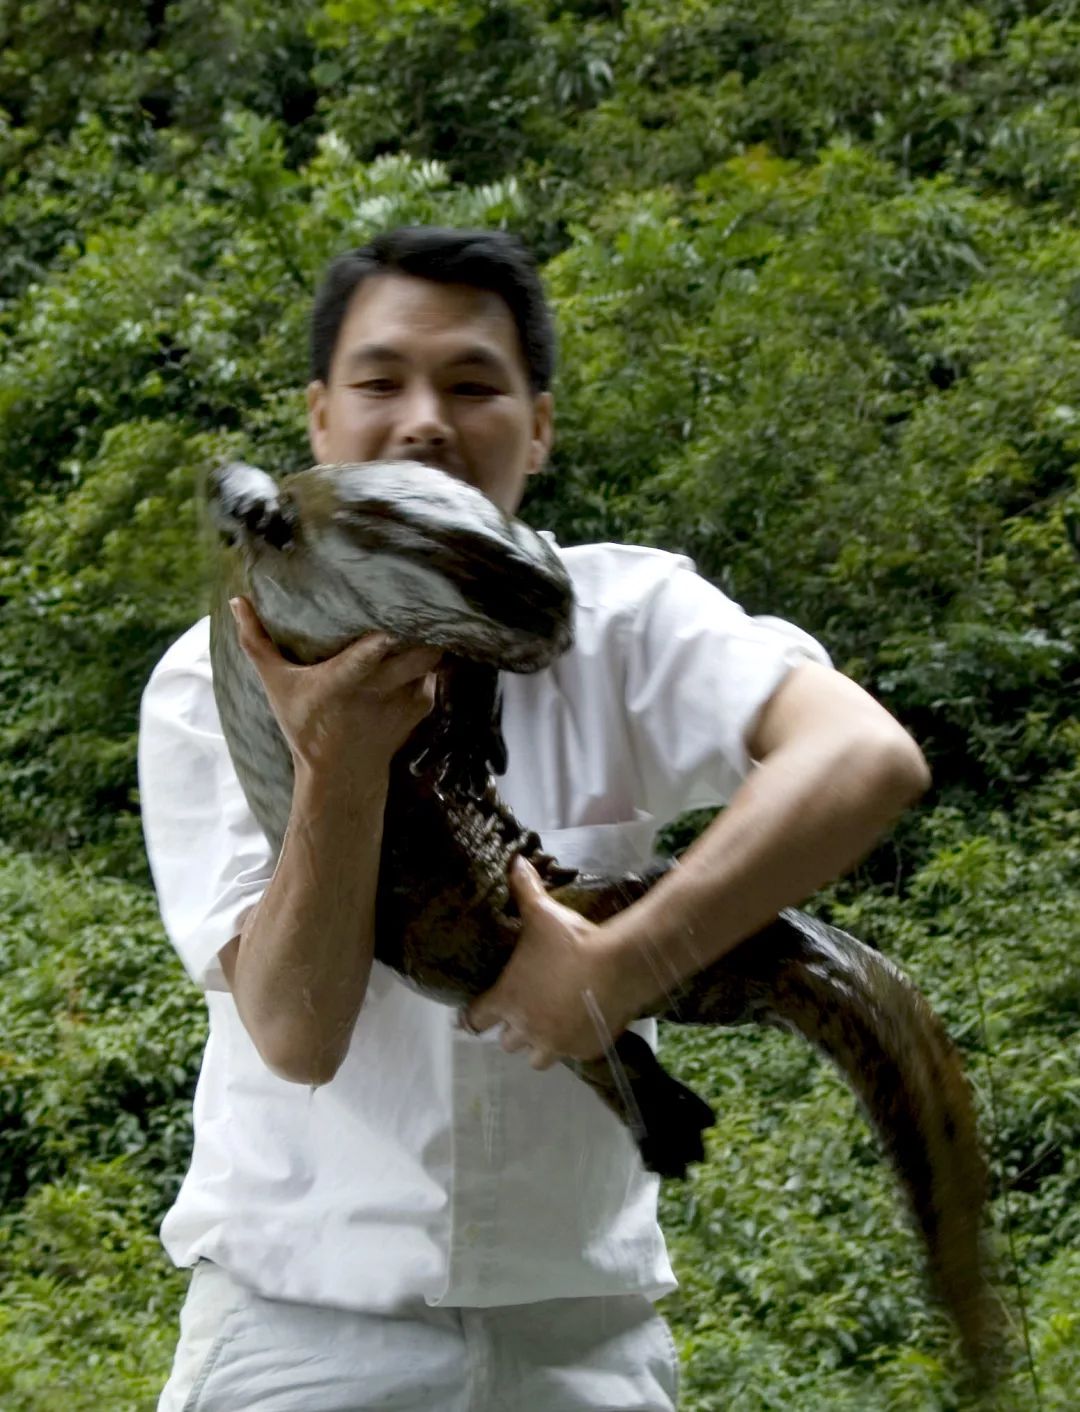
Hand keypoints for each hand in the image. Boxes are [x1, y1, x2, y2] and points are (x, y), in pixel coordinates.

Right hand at [230, 596, 440, 777]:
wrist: (341, 774)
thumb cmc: (305, 725)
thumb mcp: (276, 685)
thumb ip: (256, 642)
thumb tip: (237, 601)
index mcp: (341, 683)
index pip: (366, 658)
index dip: (382, 638)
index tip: (394, 614)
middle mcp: (377, 691)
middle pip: (416, 654)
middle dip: (423, 628)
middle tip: (417, 598)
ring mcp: (403, 701)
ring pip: (430, 659)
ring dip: (429, 639)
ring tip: (423, 612)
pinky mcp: (420, 706)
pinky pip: (434, 673)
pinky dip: (429, 660)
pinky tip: (417, 645)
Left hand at [462, 857, 639, 1069]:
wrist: (619, 966)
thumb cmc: (572, 941)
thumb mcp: (543, 913)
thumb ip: (524, 890)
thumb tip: (514, 861)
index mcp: (507, 999)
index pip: (474, 1021)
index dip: (474, 1015)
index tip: (479, 1011)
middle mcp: (526, 1029)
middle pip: (506, 1042)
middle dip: (513, 1029)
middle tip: (526, 1009)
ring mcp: (555, 1045)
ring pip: (537, 1058)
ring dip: (540, 1044)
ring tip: (552, 1024)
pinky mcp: (583, 1053)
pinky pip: (571, 1055)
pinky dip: (573, 1044)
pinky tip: (582, 1024)